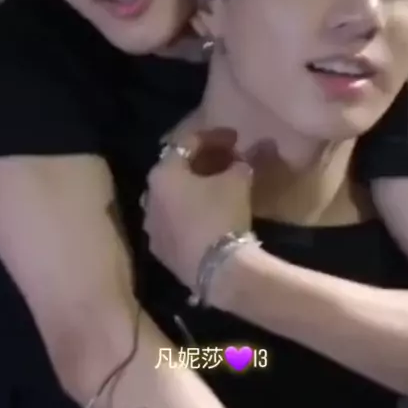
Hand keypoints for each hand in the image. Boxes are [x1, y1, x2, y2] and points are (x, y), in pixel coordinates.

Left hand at [143, 129, 253, 290]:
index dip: (213, 137)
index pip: (187, 143)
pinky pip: (174, 222)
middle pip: (176, 170)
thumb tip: (258, 148)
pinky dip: (190, 213)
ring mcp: (151, 226)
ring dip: (194, 188)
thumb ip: (245, 160)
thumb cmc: (222, 214)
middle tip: (228, 160)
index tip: (236, 138)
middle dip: (203, 162)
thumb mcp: (239, 180)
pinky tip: (209, 215)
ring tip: (218, 187)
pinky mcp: (161, 251)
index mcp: (162, 173)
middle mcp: (149, 197)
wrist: (217, 270)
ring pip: (173, 198)